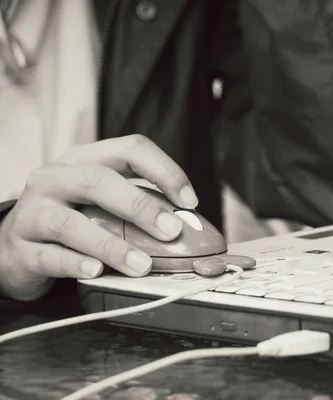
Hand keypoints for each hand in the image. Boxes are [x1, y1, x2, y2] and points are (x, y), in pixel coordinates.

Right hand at [0, 135, 198, 300]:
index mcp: (84, 161)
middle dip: (140, 206)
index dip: (164, 171)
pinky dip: (75, 264)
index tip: (189, 200)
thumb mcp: (102, 202)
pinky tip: (97, 271)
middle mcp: (55, 179)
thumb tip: (185, 227)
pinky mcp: (20, 248)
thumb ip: (137, 207)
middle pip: (98, 181)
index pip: (129, 149)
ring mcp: (33, 212)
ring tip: (142, 265)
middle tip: (171, 230)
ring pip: (71, 223)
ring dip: (112, 245)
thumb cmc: (71, 219)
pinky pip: (49, 256)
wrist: (14, 246)